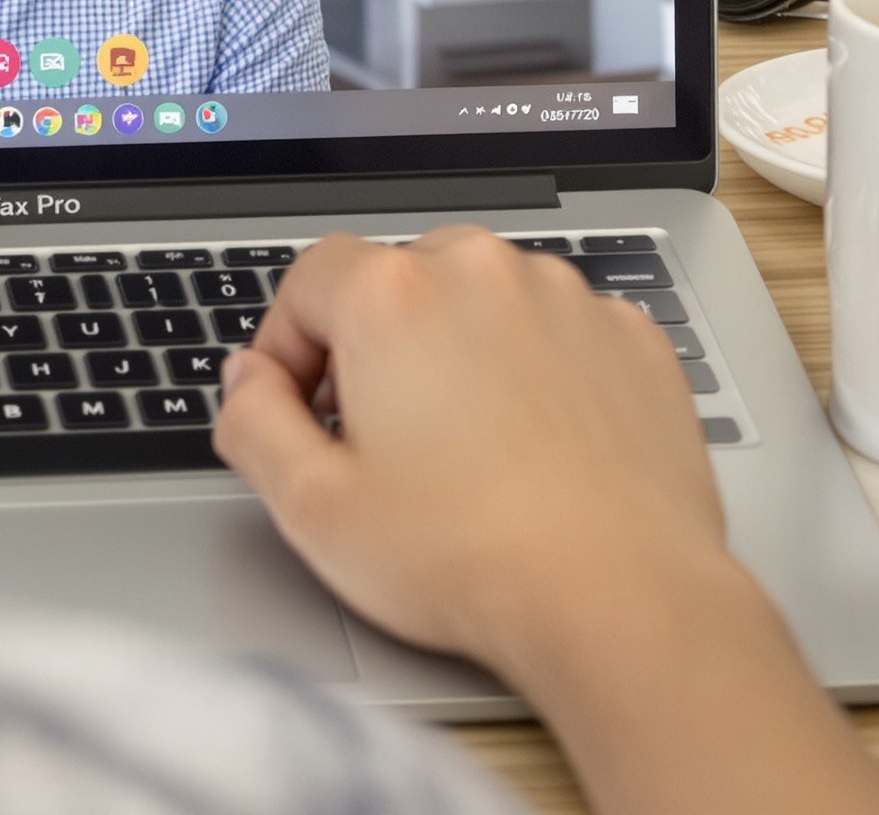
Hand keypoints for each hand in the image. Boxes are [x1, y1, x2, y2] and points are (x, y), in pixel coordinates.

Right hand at [213, 227, 878, 814]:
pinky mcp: (632, 337)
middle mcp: (480, 271)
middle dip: (376, 345)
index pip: (308, 280)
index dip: (289, 347)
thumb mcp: (312, 507)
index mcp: (391, 294)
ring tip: (466, 447)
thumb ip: (251, 422)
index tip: (302, 411)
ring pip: (480, 298)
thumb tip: (247, 381)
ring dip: (458, 350)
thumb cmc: (471, 562)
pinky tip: (535, 444)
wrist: (625, 607)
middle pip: (396, 279)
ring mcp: (566, 298)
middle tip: (381, 436)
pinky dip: (538, 368)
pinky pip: (558, 328)